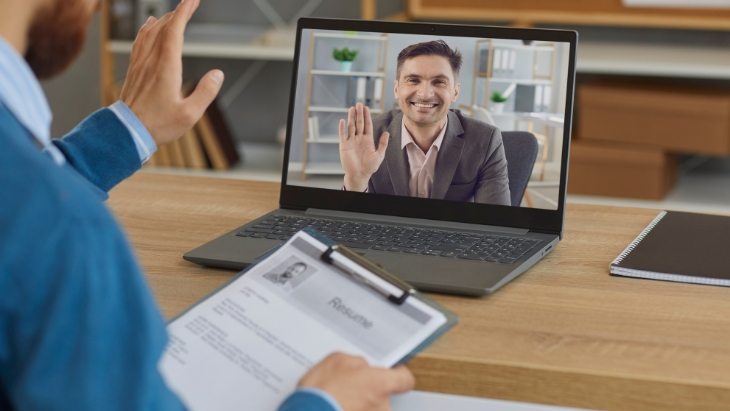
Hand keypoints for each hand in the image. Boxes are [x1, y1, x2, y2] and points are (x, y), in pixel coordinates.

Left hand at [120, 0, 223, 146]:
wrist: (127, 131)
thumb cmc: (159, 125)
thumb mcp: (190, 114)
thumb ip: (206, 92)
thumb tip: (217, 74)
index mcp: (166, 67)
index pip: (175, 31)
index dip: (184, 12)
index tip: (192, 0)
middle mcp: (151, 61)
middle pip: (163, 27)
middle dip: (178, 12)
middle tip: (190, 3)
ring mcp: (140, 64)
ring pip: (150, 32)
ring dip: (163, 19)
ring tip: (173, 12)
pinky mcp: (134, 70)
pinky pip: (139, 42)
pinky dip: (146, 29)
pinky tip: (148, 26)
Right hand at [298, 352, 414, 410]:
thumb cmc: (321, 392)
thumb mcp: (336, 360)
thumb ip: (357, 363)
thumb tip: (362, 368)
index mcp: (381, 383)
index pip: (405, 380)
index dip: (398, 376)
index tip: (393, 374)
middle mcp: (382, 406)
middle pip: (384, 397)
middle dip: (369, 394)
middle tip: (349, 390)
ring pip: (370, 410)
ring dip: (358, 407)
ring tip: (338, 402)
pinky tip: (336, 409)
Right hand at [339, 103, 388, 191]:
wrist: (359, 175)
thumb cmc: (370, 167)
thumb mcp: (379, 155)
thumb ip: (382, 144)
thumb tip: (386, 133)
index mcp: (367, 139)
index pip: (367, 125)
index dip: (367, 116)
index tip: (366, 108)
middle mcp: (359, 138)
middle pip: (359, 123)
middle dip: (359, 114)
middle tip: (359, 104)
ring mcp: (351, 141)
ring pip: (351, 127)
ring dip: (351, 118)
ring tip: (352, 109)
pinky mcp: (344, 146)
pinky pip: (342, 135)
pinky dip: (342, 128)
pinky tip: (342, 121)